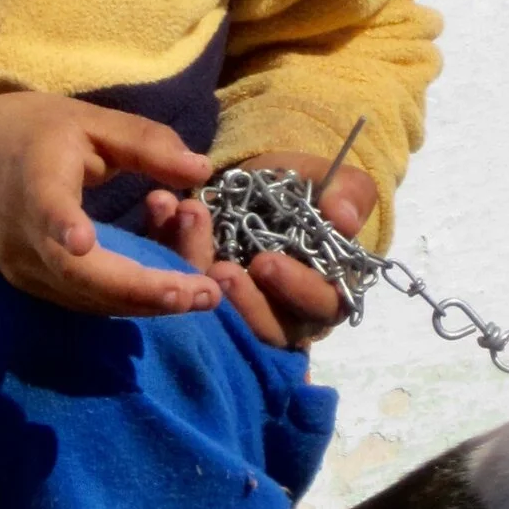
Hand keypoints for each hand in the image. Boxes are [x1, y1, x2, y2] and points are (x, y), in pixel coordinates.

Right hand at [0, 93, 221, 316]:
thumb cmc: (31, 132)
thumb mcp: (88, 121)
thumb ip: (144, 142)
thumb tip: (202, 170)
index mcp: (34, 182)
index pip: (45, 208)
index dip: (63, 225)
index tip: (81, 240)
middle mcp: (24, 237)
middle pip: (83, 276)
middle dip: (148, 290)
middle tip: (206, 293)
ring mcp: (24, 269)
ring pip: (90, 298)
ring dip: (148, 298)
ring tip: (203, 292)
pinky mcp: (32, 284)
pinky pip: (85, 298)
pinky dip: (129, 294)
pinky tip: (170, 284)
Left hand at [144, 157, 379, 350]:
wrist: (264, 183)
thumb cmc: (309, 192)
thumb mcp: (334, 184)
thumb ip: (349, 195)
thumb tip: (344, 219)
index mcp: (325, 292)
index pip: (317, 305)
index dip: (293, 288)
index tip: (265, 263)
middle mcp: (283, 314)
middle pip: (264, 326)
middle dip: (239, 300)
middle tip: (218, 269)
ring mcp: (236, 312)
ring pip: (217, 317)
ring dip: (195, 277)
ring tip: (183, 230)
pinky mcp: (195, 295)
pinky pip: (178, 285)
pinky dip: (164, 244)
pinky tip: (159, 208)